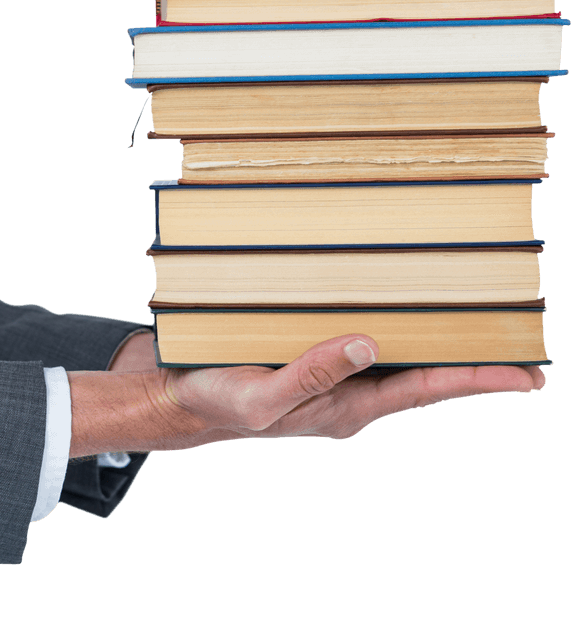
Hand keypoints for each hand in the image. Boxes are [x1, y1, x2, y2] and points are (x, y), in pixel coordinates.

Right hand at [155, 334, 544, 449]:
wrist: (185, 399)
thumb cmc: (220, 403)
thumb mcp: (262, 398)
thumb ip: (312, 375)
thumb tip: (368, 343)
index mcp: (346, 409)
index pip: (425, 391)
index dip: (477, 380)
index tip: (528, 375)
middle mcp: (351, 393)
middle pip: (422, 374)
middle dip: (472, 360)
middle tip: (523, 341)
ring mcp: (336, 376)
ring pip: (396, 355)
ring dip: (435, 339)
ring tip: (477, 318)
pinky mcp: (315, 355)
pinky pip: (363, 339)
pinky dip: (390, 322)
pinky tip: (399, 305)